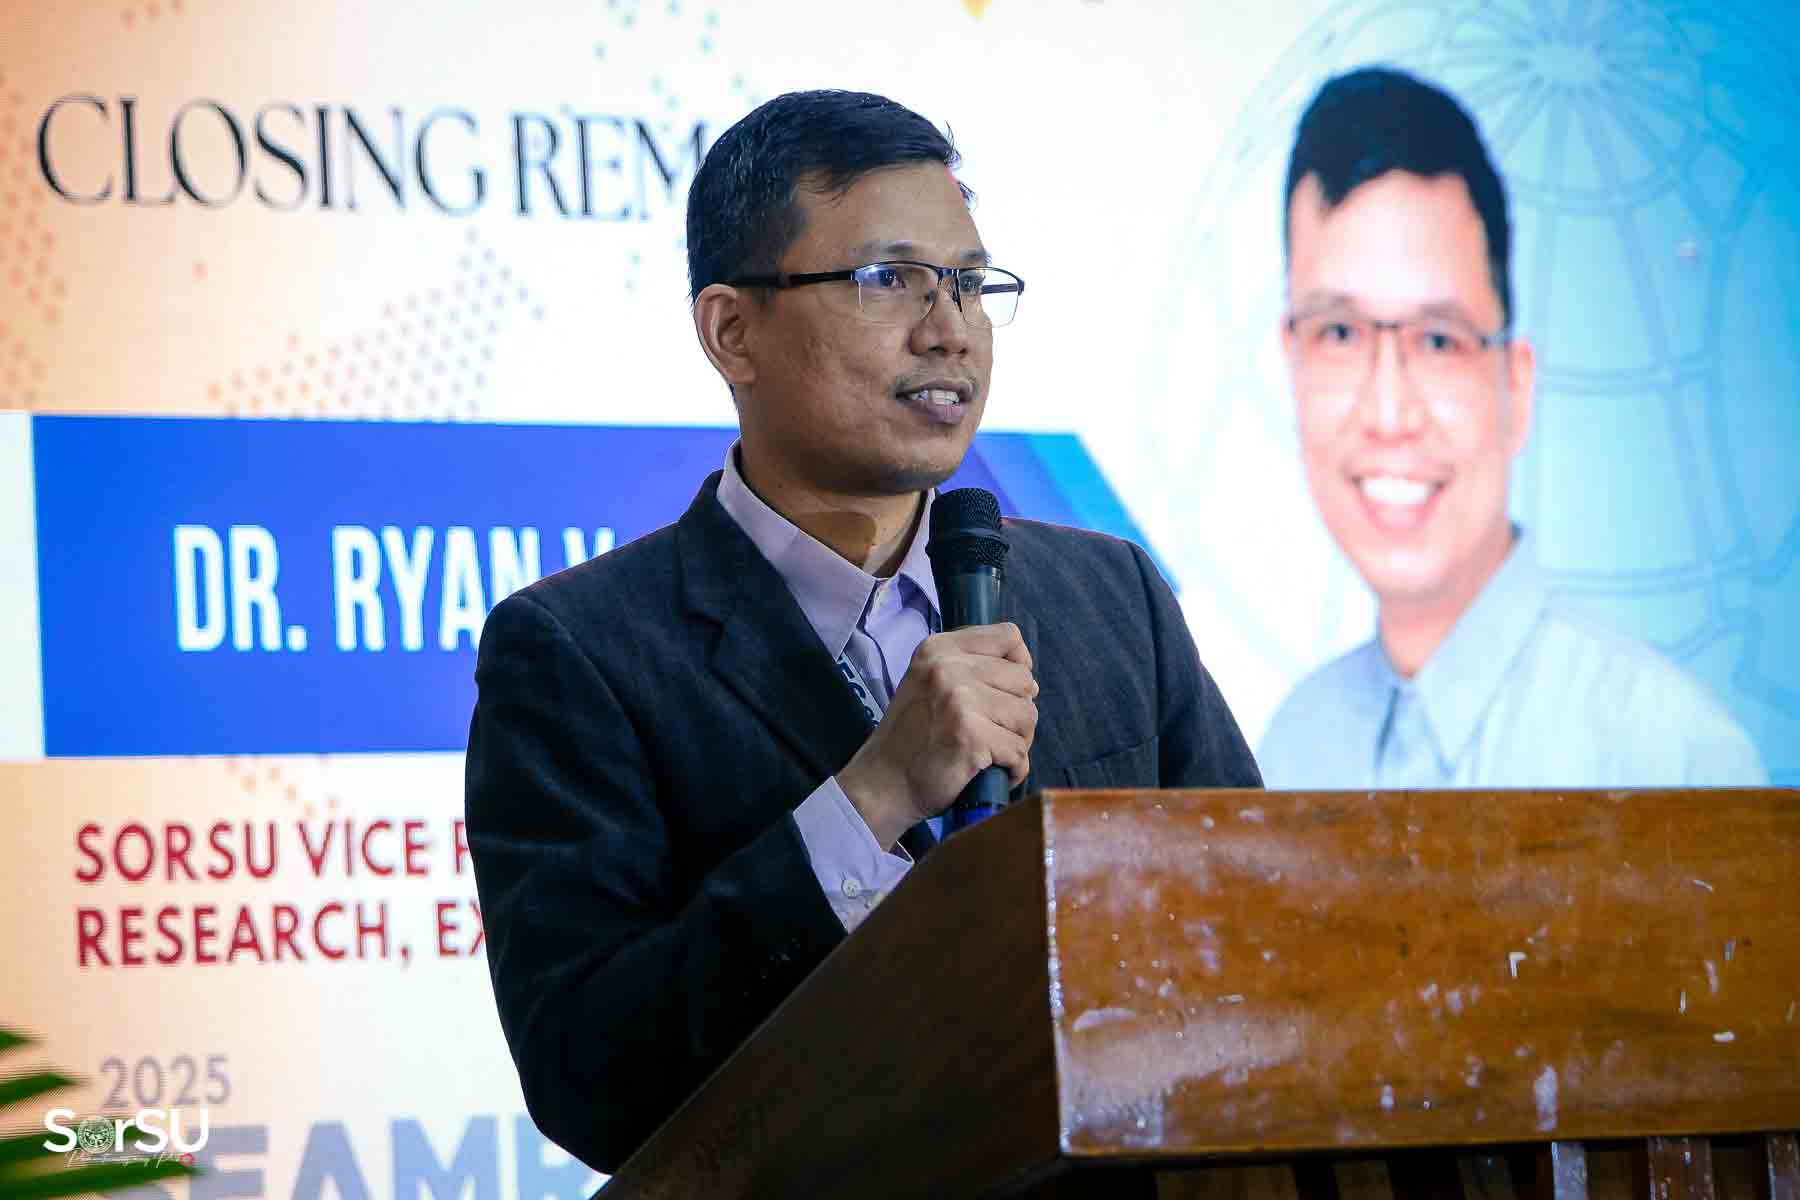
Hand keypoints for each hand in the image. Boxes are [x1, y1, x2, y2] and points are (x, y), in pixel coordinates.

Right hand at [837, 623, 1037, 849]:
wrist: (883, 783)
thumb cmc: (912, 738)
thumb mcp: (929, 681)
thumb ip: (970, 665)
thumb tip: (1026, 672)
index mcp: (939, 649)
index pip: (1009, 636)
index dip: (1016, 667)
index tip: (1000, 692)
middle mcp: (947, 668)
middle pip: (1025, 681)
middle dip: (1016, 712)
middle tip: (987, 732)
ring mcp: (959, 701)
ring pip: (1027, 716)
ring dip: (1015, 741)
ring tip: (985, 751)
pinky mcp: (971, 736)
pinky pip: (1019, 751)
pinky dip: (1012, 769)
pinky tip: (987, 770)